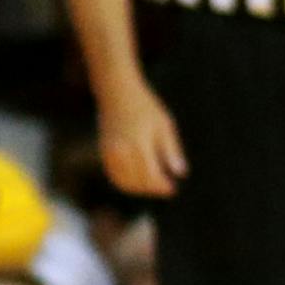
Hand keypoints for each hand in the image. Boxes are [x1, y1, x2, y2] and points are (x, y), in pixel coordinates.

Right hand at [98, 74, 186, 196]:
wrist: (118, 94)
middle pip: (138, 182)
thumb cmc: (146, 107)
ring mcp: (110, 155)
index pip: (151, 175)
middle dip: (153, 189)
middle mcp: (122, 152)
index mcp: (139, 144)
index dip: (162, 186)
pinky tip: (139, 183)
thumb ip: (171, 151)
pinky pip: (115, 176)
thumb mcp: (165, 125)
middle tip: (167, 190)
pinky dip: (126, 183)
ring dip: (140, 189)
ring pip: (124, 182)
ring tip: (155, 187)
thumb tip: (181, 174)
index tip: (173, 190)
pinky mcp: (104, 154)